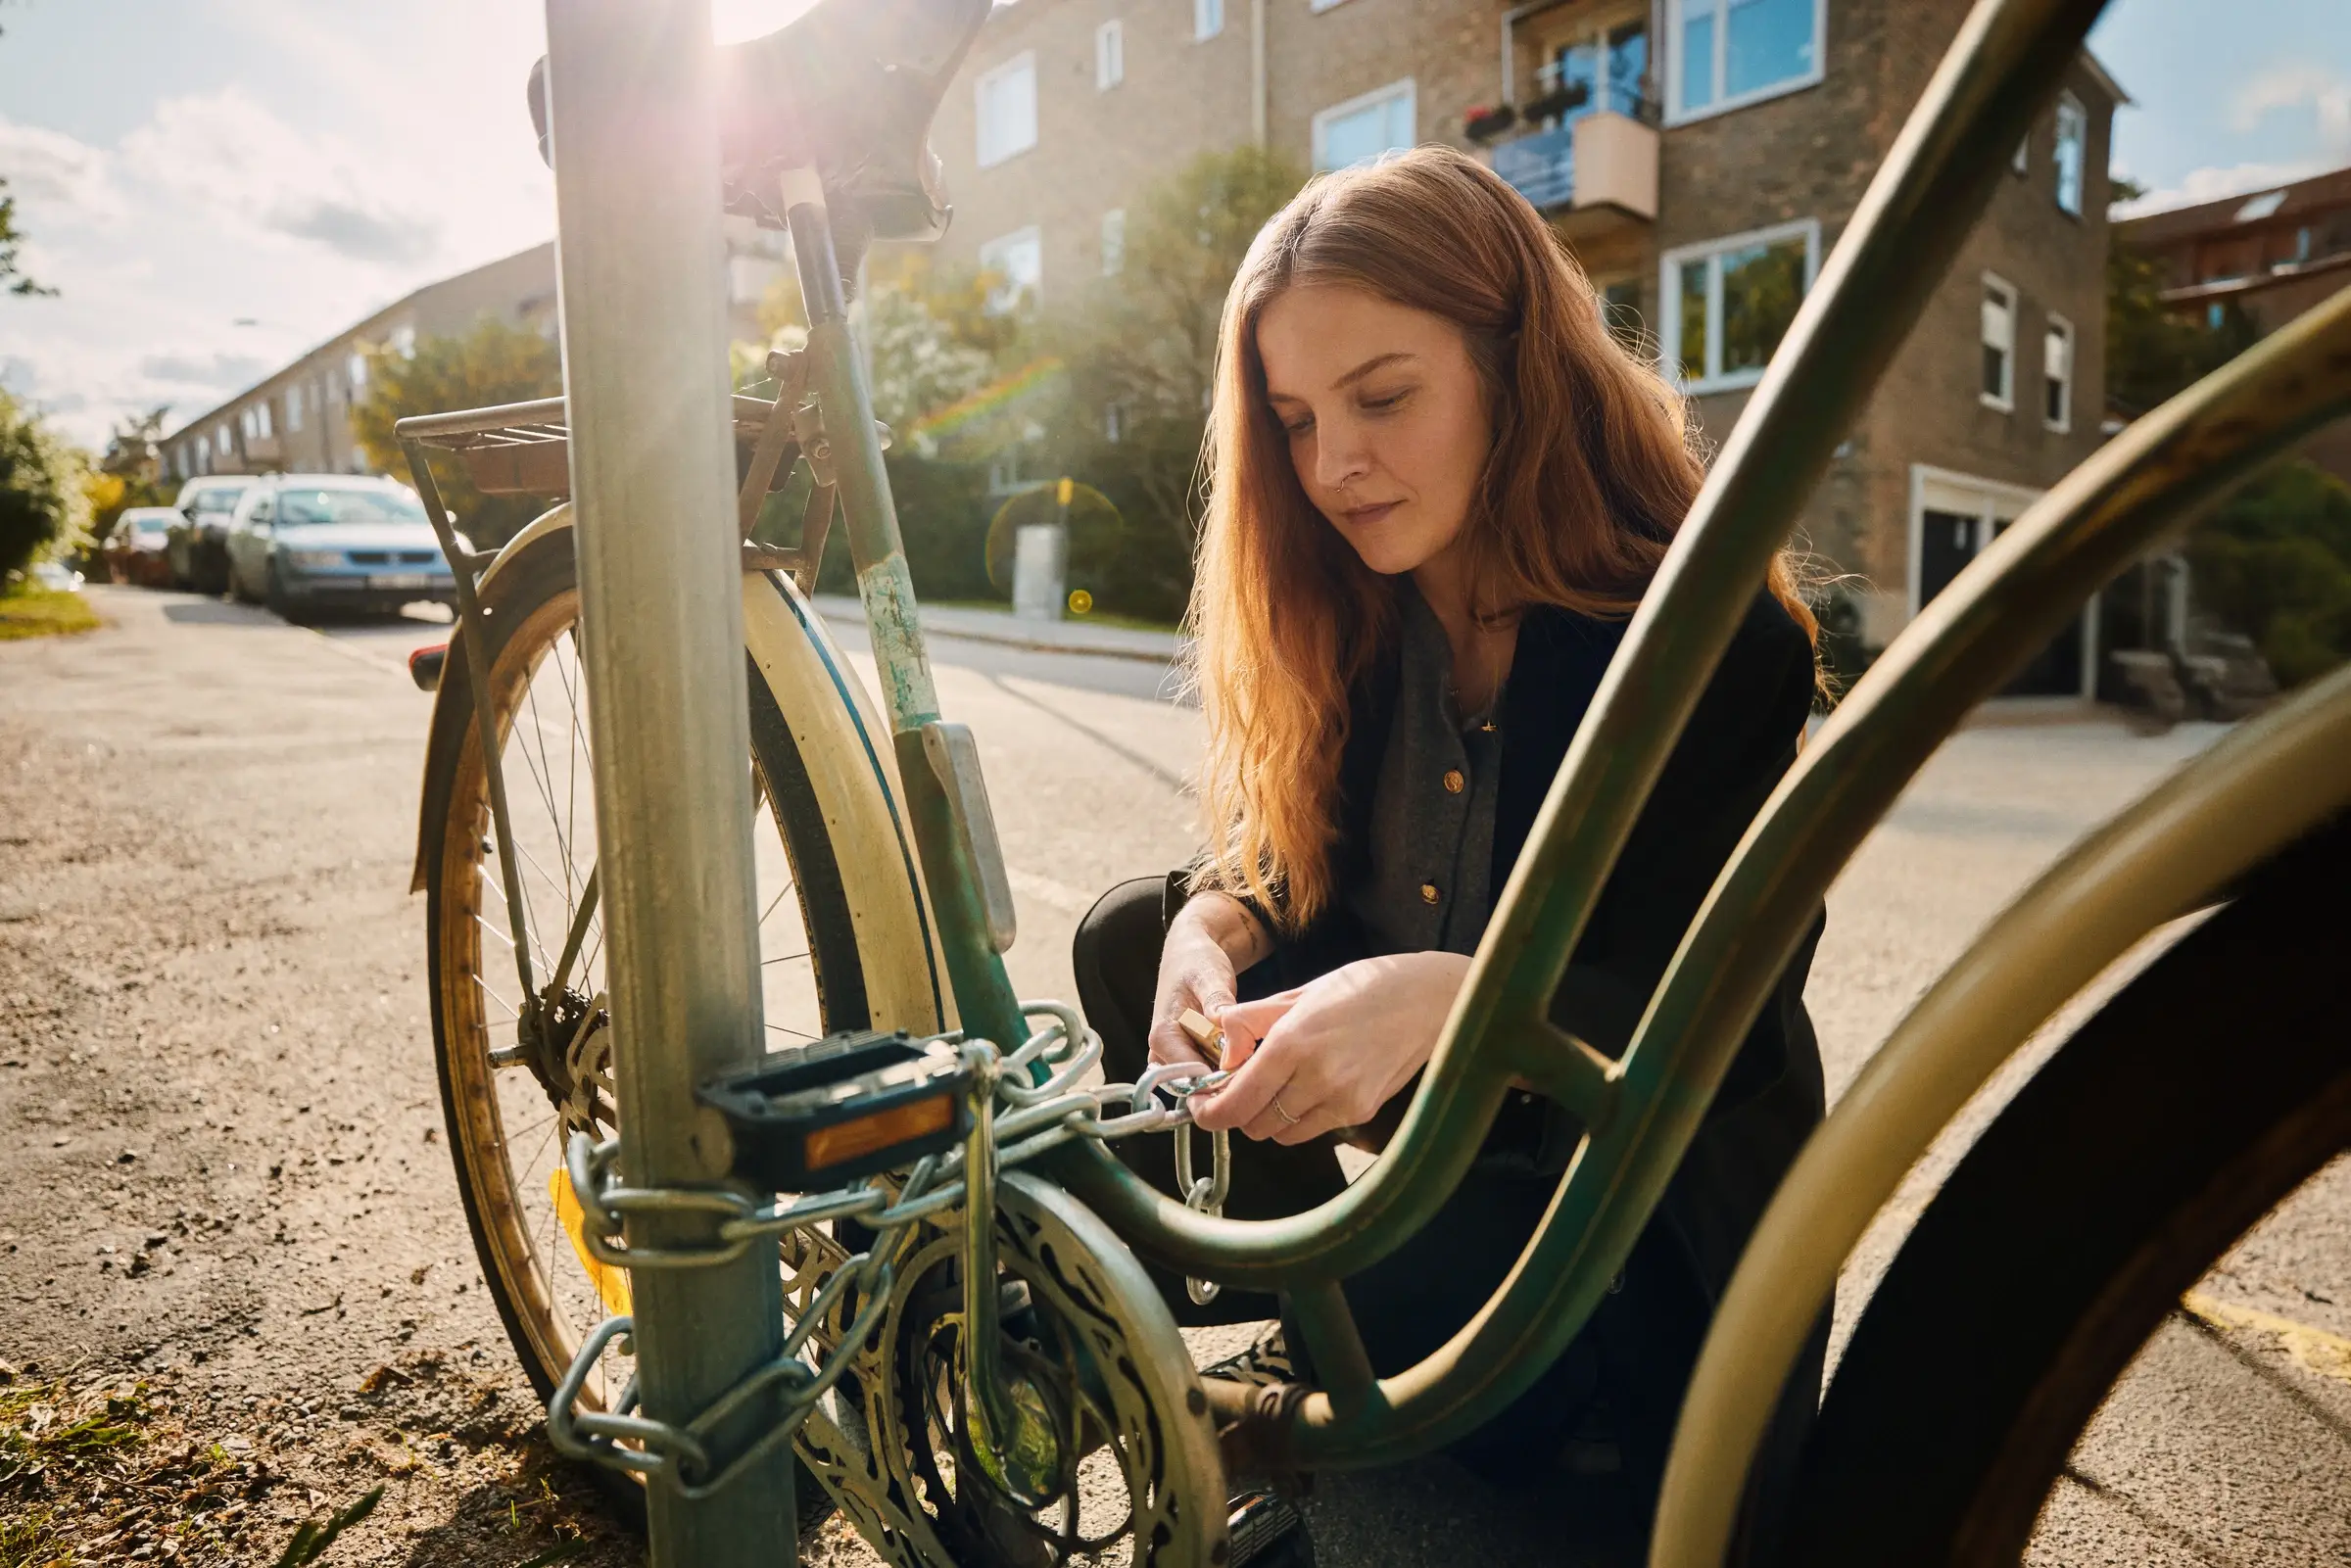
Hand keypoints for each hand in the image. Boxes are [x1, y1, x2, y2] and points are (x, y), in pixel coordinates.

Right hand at [1147, 892, 1267, 1070]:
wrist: (1190, 953)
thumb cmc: (1197, 962)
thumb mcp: (1209, 976)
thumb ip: (1217, 1004)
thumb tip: (1224, 1032)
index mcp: (1163, 1036)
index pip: (1189, 1075)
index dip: (1221, 1080)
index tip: (1250, 1072)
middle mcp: (1163, 1053)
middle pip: (1197, 1084)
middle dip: (1227, 1081)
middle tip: (1258, 1067)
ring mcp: (1174, 1057)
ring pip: (1204, 1082)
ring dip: (1228, 1076)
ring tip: (1255, 1060)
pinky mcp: (1187, 1056)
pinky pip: (1208, 1073)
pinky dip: (1227, 1068)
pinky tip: (1248, 1056)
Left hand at [1191, 951, 1470, 1144]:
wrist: (1430, 1001)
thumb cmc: (1364, 987)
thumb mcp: (1300, 993)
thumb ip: (1250, 1021)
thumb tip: (1218, 1046)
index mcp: (1292, 1043)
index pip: (1233, 1104)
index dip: (1208, 1111)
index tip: (1202, 1103)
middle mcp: (1316, 1078)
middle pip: (1253, 1125)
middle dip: (1238, 1110)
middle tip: (1240, 1086)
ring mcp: (1342, 1101)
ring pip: (1281, 1134)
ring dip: (1269, 1116)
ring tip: (1279, 1083)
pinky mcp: (1361, 1113)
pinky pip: (1312, 1129)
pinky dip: (1300, 1117)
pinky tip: (1310, 1086)